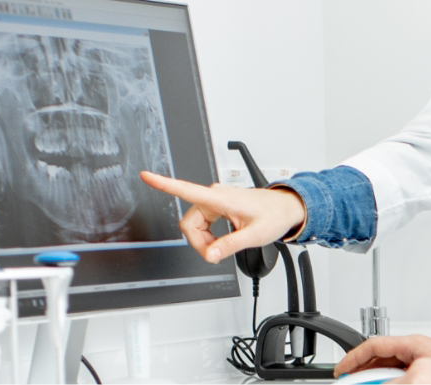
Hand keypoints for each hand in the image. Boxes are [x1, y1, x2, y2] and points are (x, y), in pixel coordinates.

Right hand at [136, 171, 305, 263]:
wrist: (284, 208)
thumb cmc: (273, 215)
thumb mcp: (254, 235)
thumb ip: (230, 245)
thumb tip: (211, 254)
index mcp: (220, 198)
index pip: (186, 190)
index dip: (164, 184)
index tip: (146, 176)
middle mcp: (214, 196)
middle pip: (189, 223)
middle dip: (200, 243)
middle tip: (218, 253)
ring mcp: (214, 201)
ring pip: (194, 226)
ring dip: (205, 241)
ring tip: (225, 245)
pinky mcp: (216, 206)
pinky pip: (201, 225)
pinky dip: (209, 237)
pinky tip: (223, 239)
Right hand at [334, 334, 430, 377]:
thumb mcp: (418, 376)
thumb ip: (393, 380)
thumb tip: (378, 383)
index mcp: (411, 344)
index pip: (372, 347)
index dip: (352, 359)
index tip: (340, 371)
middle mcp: (414, 351)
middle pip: (378, 359)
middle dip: (362, 372)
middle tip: (349, 382)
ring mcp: (420, 362)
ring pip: (388, 369)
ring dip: (376, 378)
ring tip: (365, 383)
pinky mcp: (427, 372)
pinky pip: (401, 375)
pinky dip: (390, 380)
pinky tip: (387, 384)